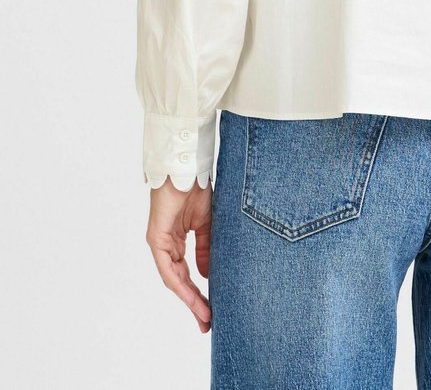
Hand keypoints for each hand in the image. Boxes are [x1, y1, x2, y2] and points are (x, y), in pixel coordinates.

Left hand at [145, 176, 212, 331]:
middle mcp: (167, 246)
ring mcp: (160, 244)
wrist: (186, 170)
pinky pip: (168, 268)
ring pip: (174, 279)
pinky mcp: (156, 240)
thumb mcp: (206, 225)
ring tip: (204, 314)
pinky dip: (179, 283)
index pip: (187, 274)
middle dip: (194, 303)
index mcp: (177, 242)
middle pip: (180, 282)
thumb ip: (205, 249)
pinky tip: (190, 295)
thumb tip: (207, 275)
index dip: (199, 293)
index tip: (211, 310)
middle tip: (207, 321)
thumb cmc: (195, 190)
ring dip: (189, 298)